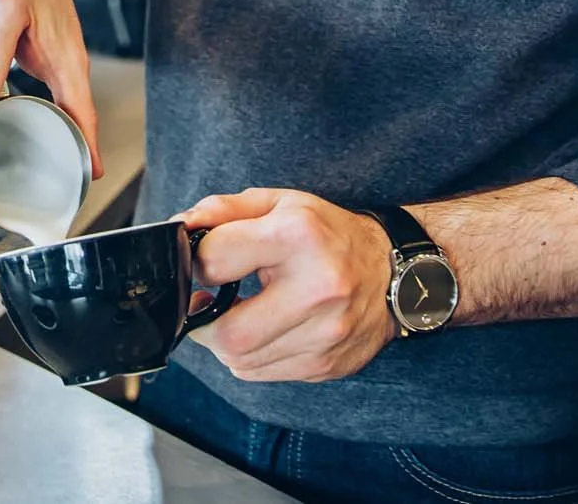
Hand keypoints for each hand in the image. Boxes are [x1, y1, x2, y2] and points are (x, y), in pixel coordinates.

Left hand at [181, 190, 396, 382]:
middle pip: (228, 333)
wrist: (395, 273)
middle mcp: (316, 289)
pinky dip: (251, 357)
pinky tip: (263, 331)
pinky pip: (264, 374)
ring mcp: (325, 334)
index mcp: (298, 236)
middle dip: (203, 322)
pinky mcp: (327, 364)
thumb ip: (225, 210)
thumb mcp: (280, 203)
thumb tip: (181, 227)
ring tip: (238, 314)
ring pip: (242, 361)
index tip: (201, 264)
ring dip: (226, 342)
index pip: (215, 260)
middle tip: (205, 303)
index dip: (196, 262)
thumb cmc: (329, 234)